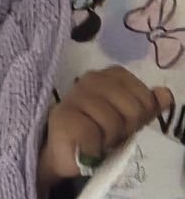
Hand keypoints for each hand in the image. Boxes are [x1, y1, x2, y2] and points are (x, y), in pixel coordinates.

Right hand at [36, 66, 171, 192]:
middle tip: (112, 133)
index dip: (141, 112)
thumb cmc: (99, 130)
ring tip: (99, 140)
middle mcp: (91, 79)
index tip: (126, 121)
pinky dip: (94, 146)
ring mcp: (74, 95)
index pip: (142, 94)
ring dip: (108, 138)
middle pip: (131, 107)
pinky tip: (87, 146)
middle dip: (126, 127)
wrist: (67, 150)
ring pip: (111, 120)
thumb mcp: (128, 118)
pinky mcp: (62, 116)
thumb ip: (147, 106)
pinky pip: (91, 133)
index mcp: (110, 77)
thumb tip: (165, 94)